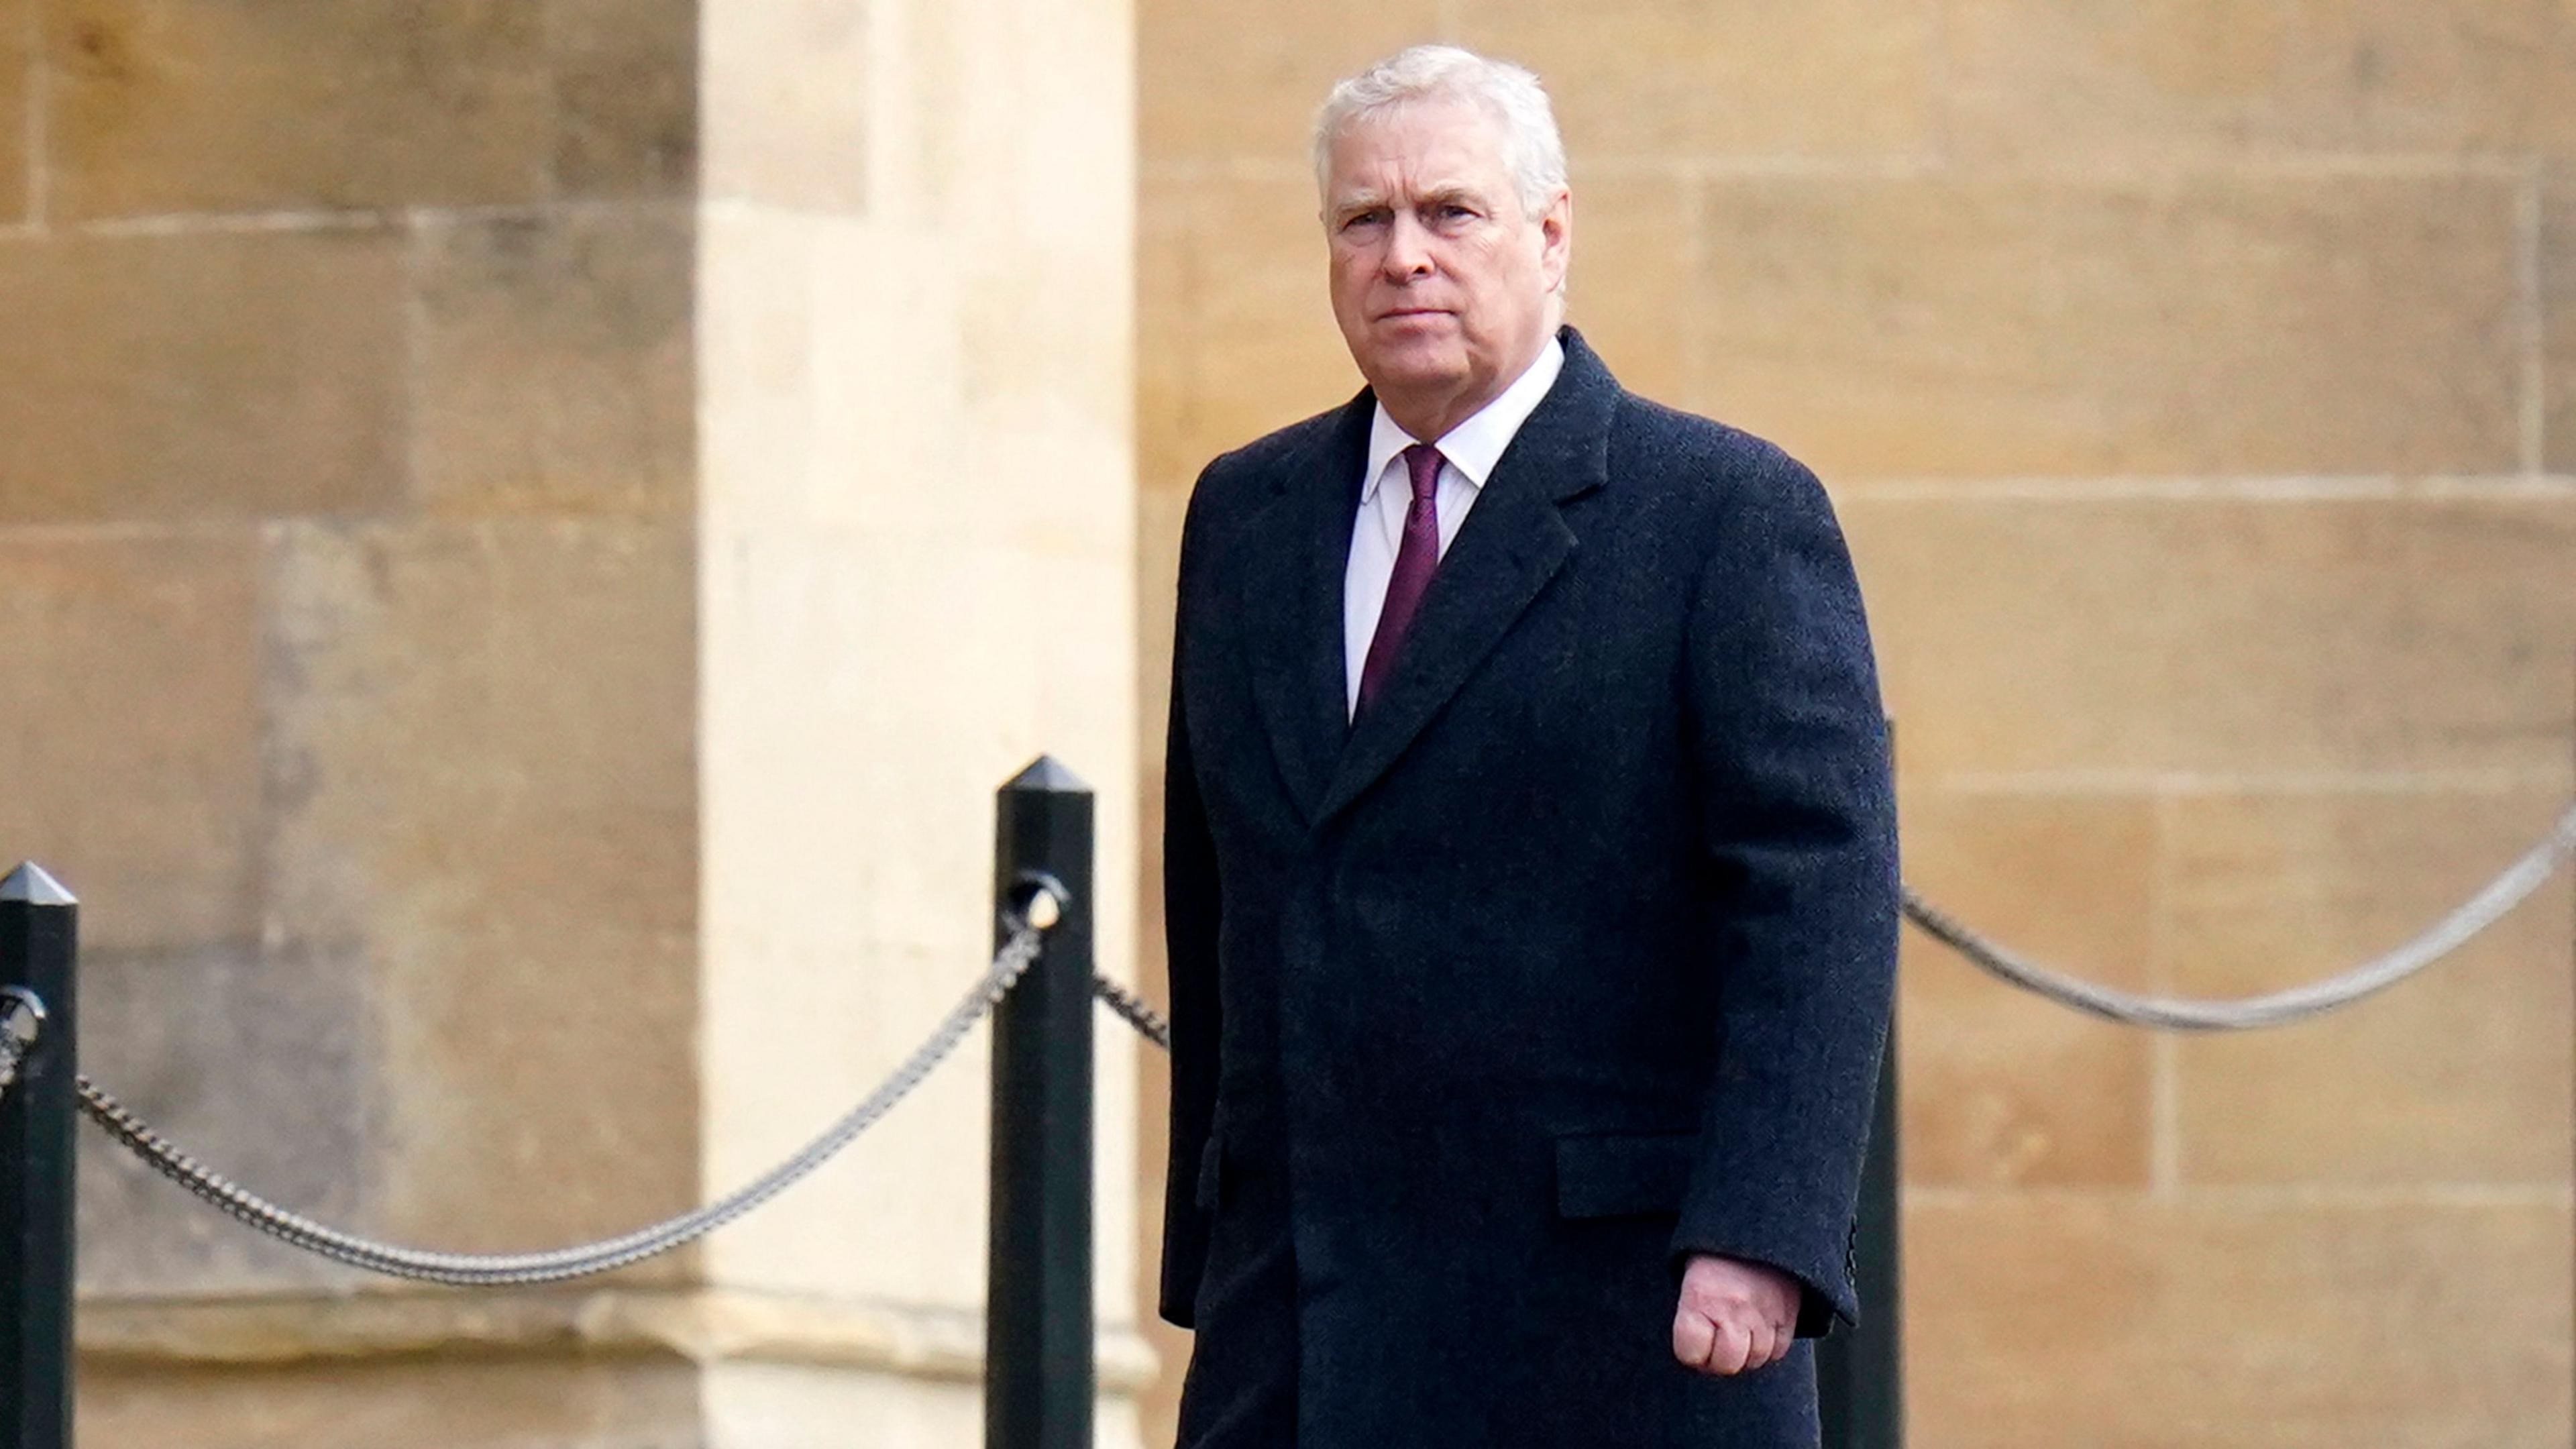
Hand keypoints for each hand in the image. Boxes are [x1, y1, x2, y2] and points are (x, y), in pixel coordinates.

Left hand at [1672, 1252, 1798, 1375]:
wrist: (1755, 1222)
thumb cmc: (1714, 1257)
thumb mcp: (1689, 1280)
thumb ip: (1690, 1319)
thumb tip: (1696, 1356)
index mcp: (1699, 1299)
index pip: (1690, 1354)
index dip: (1690, 1352)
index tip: (1693, 1342)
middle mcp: (1732, 1310)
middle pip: (1726, 1364)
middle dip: (1718, 1359)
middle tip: (1717, 1342)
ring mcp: (1763, 1314)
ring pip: (1754, 1360)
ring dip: (1745, 1353)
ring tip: (1739, 1331)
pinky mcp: (1789, 1314)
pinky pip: (1778, 1351)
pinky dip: (1768, 1347)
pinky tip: (1758, 1329)